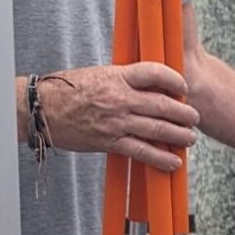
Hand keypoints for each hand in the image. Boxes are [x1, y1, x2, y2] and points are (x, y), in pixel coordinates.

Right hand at [37, 62, 197, 172]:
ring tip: (190, 138)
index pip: (154, 72)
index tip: (184, 87)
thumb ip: (124, 80)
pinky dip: (160, 158)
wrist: (40, 108)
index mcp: (117, 76)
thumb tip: (149, 84)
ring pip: (157, 129)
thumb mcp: (99, 75)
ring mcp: (115, 121)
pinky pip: (141, 151)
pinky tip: (173, 162)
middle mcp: (119, 98)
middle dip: (184, 113)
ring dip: (178, 135)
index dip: (174, 79)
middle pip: (162, 104)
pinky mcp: (109, 141)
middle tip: (194, 117)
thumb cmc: (67, 90)